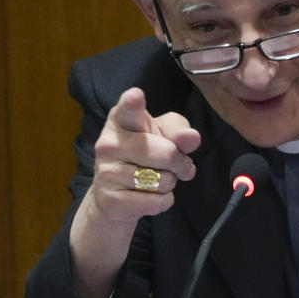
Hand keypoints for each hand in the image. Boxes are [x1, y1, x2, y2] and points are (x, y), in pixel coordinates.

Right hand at [85, 87, 199, 222]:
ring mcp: (106, 172)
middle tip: (175, 165)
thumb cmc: (144, 155)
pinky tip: (147, 196)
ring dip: (170, 183)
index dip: (133, 103)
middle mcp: (108, 143)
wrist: (115, 197)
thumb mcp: (164, 135)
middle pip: (168, 153)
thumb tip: (192, 137)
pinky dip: (163, 201)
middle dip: (181, 163)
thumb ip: (179, 132)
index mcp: (121, 119)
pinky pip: (159, 202)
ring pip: (164, 180)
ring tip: (155, 179)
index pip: (128, 109)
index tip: (136, 96)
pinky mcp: (111, 200)